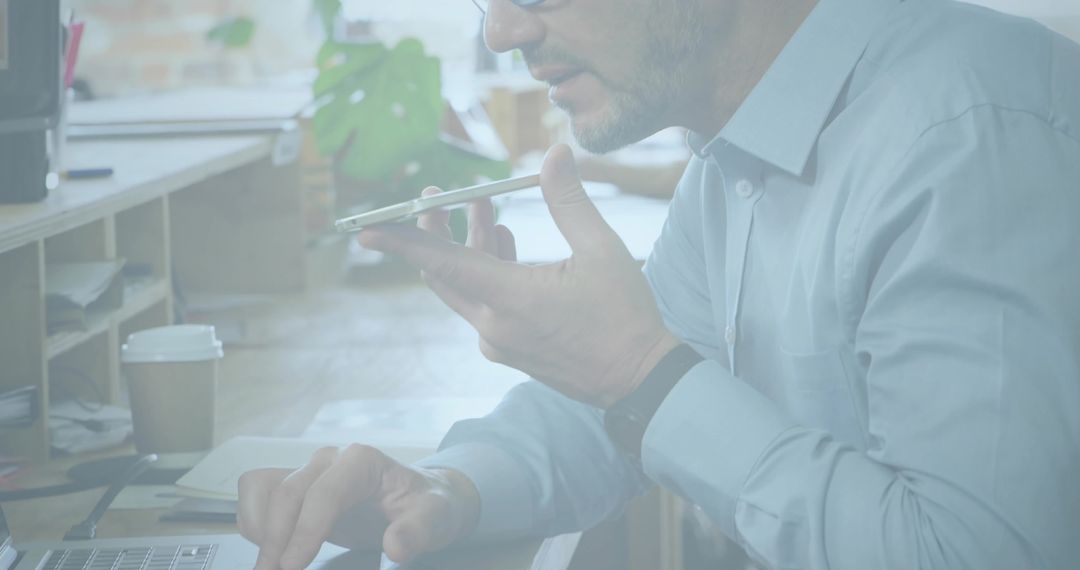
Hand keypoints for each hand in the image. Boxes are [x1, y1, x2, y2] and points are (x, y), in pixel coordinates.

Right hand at [238, 445, 479, 568]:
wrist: (420, 499)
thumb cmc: (427, 504)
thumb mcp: (435, 517)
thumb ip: (418, 530)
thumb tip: (395, 548)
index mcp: (361, 460)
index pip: (323, 493)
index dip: (304, 531)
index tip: (292, 567)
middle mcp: (329, 459)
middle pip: (287, 494)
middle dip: (276, 539)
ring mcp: (310, 470)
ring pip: (264, 490)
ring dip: (260, 530)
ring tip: (270, 566)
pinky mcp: (298, 485)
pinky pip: (260, 496)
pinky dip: (257, 524)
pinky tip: (273, 551)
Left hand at [360, 144, 680, 406]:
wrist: (639, 380)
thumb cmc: (625, 317)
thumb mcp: (602, 250)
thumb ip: (569, 200)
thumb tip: (555, 154)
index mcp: (511, 300)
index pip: (442, 264)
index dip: (402, 242)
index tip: (366, 229)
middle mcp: (494, 325)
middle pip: (444, 273)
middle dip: (435, 232)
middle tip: (439, 195)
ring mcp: (499, 343)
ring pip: (465, 288)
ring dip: (469, 248)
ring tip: (485, 207)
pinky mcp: (509, 350)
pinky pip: (482, 305)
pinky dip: (486, 272)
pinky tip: (506, 243)